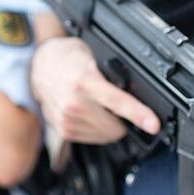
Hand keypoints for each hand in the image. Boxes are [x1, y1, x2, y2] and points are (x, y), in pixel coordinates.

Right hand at [31, 37, 160, 143]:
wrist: (40, 65)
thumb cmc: (68, 59)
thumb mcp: (94, 56)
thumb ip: (113, 74)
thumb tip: (137, 89)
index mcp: (84, 81)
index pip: (117, 102)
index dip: (138, 114)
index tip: (153, 125)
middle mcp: (72, 103)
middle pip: (114, 127)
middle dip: (124, 121)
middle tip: (121, 107)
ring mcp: (65, 119)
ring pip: (104, 136)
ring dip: (109, 126)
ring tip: (99, 107)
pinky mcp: (61, 130)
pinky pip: (91, 139)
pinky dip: (97, 130)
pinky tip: (91, 114)